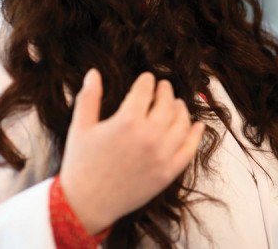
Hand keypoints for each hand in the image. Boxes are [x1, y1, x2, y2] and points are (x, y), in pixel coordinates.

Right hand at [59, 69, 204, 234]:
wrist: (84, 204)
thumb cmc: (81, 165)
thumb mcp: (80, 127)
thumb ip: (89, 97)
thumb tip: (93, 73)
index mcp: (127, 121)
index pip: (145, 90)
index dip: (147, 81)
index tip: (147, 79)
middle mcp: (149, 137)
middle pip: (167, 104)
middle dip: (166, 91)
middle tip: (164, 87)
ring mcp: (161, 156)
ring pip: (182, 124)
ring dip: (182, 110)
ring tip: (177, 104)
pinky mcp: (168, 173)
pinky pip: (189, 150)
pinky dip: (195, 135)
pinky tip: (197, 126)